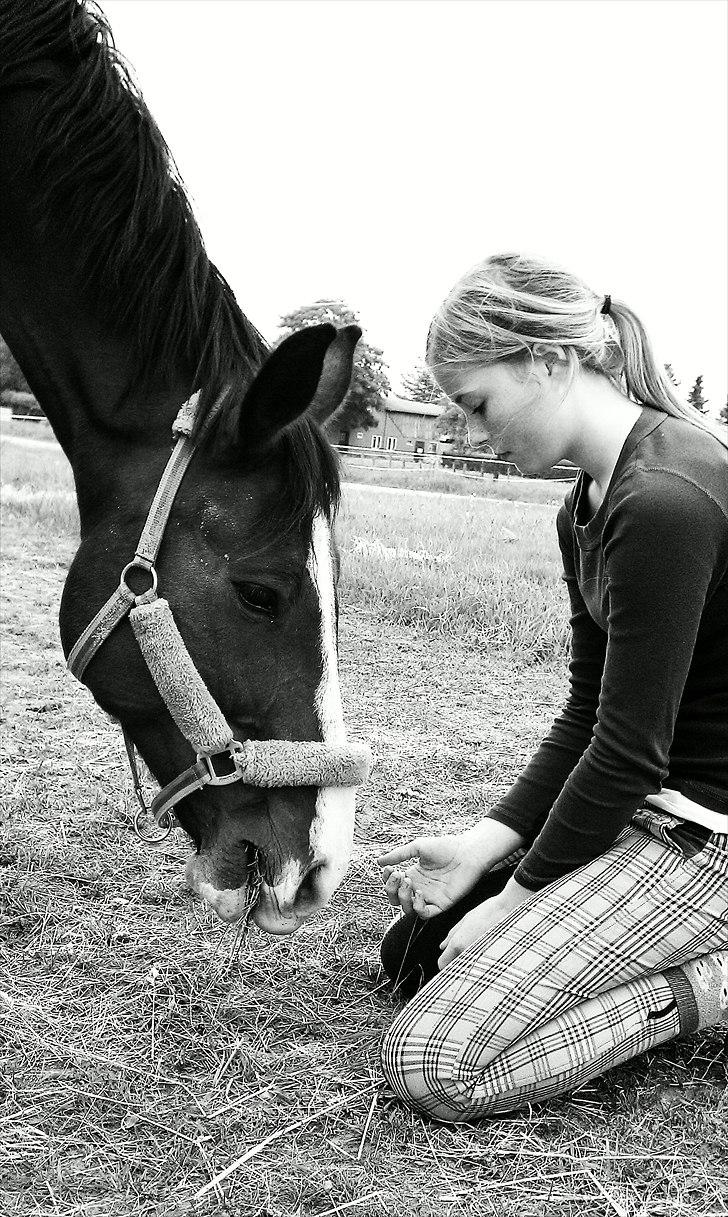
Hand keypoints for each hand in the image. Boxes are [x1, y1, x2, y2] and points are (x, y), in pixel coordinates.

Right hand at [377, 821, 523, 919]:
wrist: (468, 852)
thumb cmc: (446, 847)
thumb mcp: (418, 847)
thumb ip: (398, 855)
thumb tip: (378, 862)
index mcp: (413, 875)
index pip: (393, 885)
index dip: (387, 880)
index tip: (390, 869)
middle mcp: (419, 888)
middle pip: (396, 900)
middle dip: (392, 890)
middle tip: (398, 875)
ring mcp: (430, 897)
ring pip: (407, 909)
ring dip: (403, 898)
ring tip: (408, 882)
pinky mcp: (441, 904)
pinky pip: (425, 914)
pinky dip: (418, 907)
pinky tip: (420, 892)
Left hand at [438, 877, 532, 969]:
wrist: (513, 910)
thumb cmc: (490, 911)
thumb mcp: (466, 919)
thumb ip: (452, 934)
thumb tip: (442, 946)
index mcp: (459, 944)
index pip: (442, 964)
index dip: (444, 962)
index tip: (448, 958)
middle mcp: (469, 955)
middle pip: (456, 970)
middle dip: (457, 965)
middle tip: (465, 954)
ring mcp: (482, 960)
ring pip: (470, 971)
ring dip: (470, 966)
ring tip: (479, 953)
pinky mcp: (495, 963)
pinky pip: (483, 968)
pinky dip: (483, 966)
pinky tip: (488, 955)